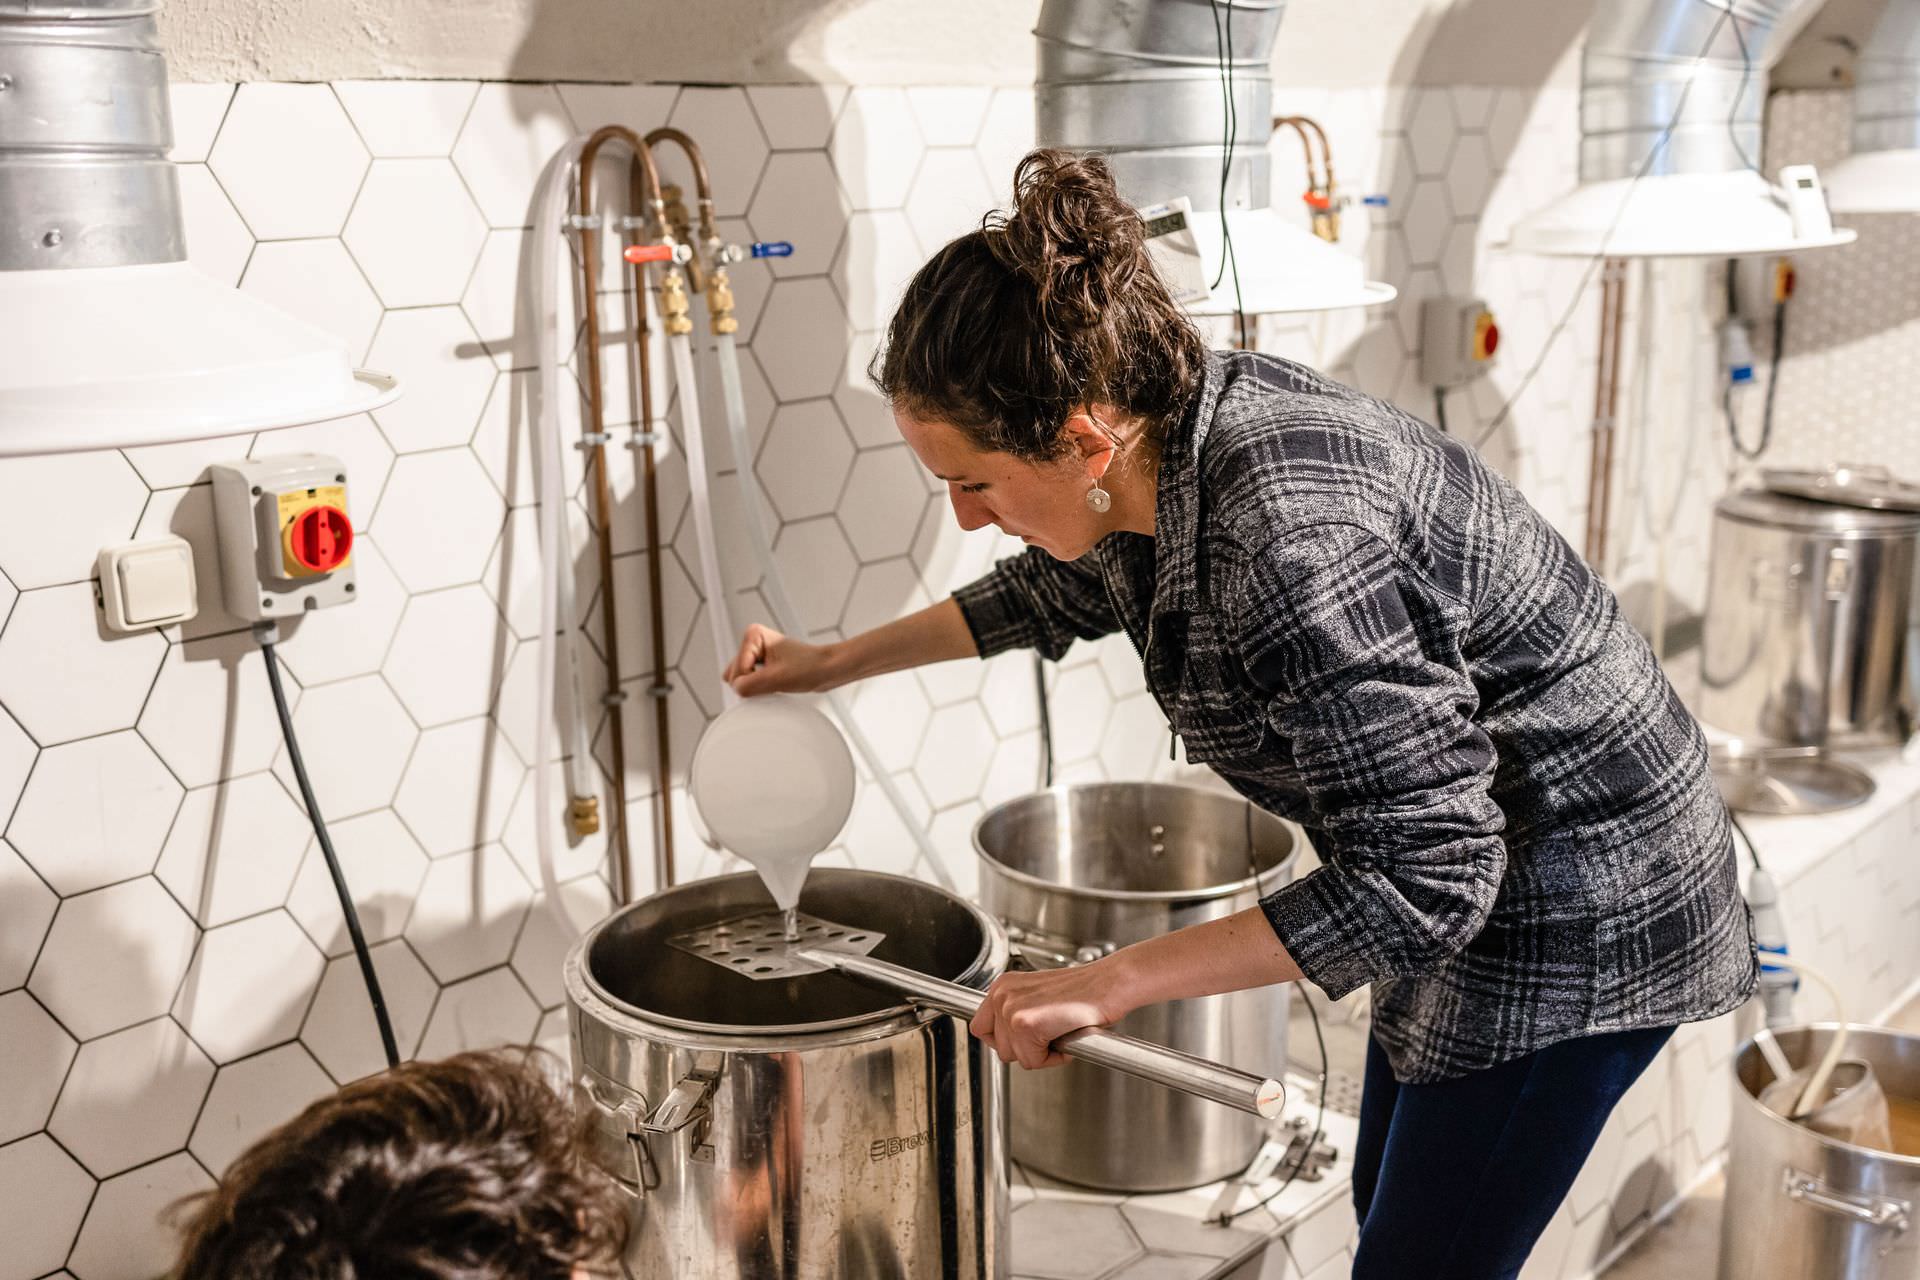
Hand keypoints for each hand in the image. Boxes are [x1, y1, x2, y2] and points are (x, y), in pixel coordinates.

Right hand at [724, 623, 838, 695]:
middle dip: (751, 683)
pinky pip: (749, 682)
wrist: (828, 669)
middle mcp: (752, 641)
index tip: (776, 676)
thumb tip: (736, 689)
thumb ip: (748, 685)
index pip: (738, 670)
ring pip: (740, 679)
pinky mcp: (762, 665)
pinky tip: (775, 685)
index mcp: (753, 634)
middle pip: (735, 673)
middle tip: (775, 681)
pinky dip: (759, 688)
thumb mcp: (775, 679)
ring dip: (755, 687)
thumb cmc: (808, 668)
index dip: (755, 680)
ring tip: (776, 682)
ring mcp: (756, 653)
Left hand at [968, 958, 1135, 1070]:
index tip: (1023, 1042)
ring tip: (1060, 1033)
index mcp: (1003, 985)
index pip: (980, 1027)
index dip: (1003, 1041)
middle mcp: (1002, 994)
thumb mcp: (1038, 995)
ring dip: (1040, 1054)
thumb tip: (1005, 1041)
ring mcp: (1011, 1009)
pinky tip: (1066, 1037)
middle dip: (1025, 1050)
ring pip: (1014, 1057)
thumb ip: (1016, 1012)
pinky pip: (1032, 1061)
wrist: (1109, 984)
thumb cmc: (1084, 992)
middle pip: (998, 1047)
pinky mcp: (1026, 1024)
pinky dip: (1052, 1058)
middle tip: (1051, 1036)